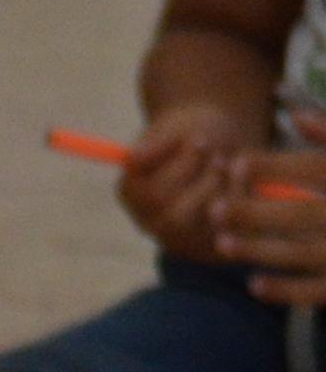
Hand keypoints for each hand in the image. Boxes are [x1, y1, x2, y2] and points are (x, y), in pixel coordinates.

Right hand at [119, 105, 245, 261]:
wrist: (219, 144)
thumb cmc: (192, 133)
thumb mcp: (176, 128)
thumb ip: (156, 143)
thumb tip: (133, 158)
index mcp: (132, 193)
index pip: (153, 196)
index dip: (183, 168)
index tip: (202, 141)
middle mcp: (148, 220)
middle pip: (176, 217)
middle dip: (206, 182)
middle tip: (220, 158)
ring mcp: (177, 236)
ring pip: (202, 227)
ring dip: (224, 191)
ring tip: (230, 166)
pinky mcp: (206, 243)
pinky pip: (228, 231)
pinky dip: (240, 201)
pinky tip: (241, 181)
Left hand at [221, 148, 325, 303]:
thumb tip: (295, 116)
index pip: (313, 168)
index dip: (274, 166)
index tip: (235, 163)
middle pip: (300, 214)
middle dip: (255, 213)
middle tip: (215, 209)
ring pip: (302, 254)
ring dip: (259, 250)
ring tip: (222, 243)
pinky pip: (316, 292)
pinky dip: (285, 290)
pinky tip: (254, 283)